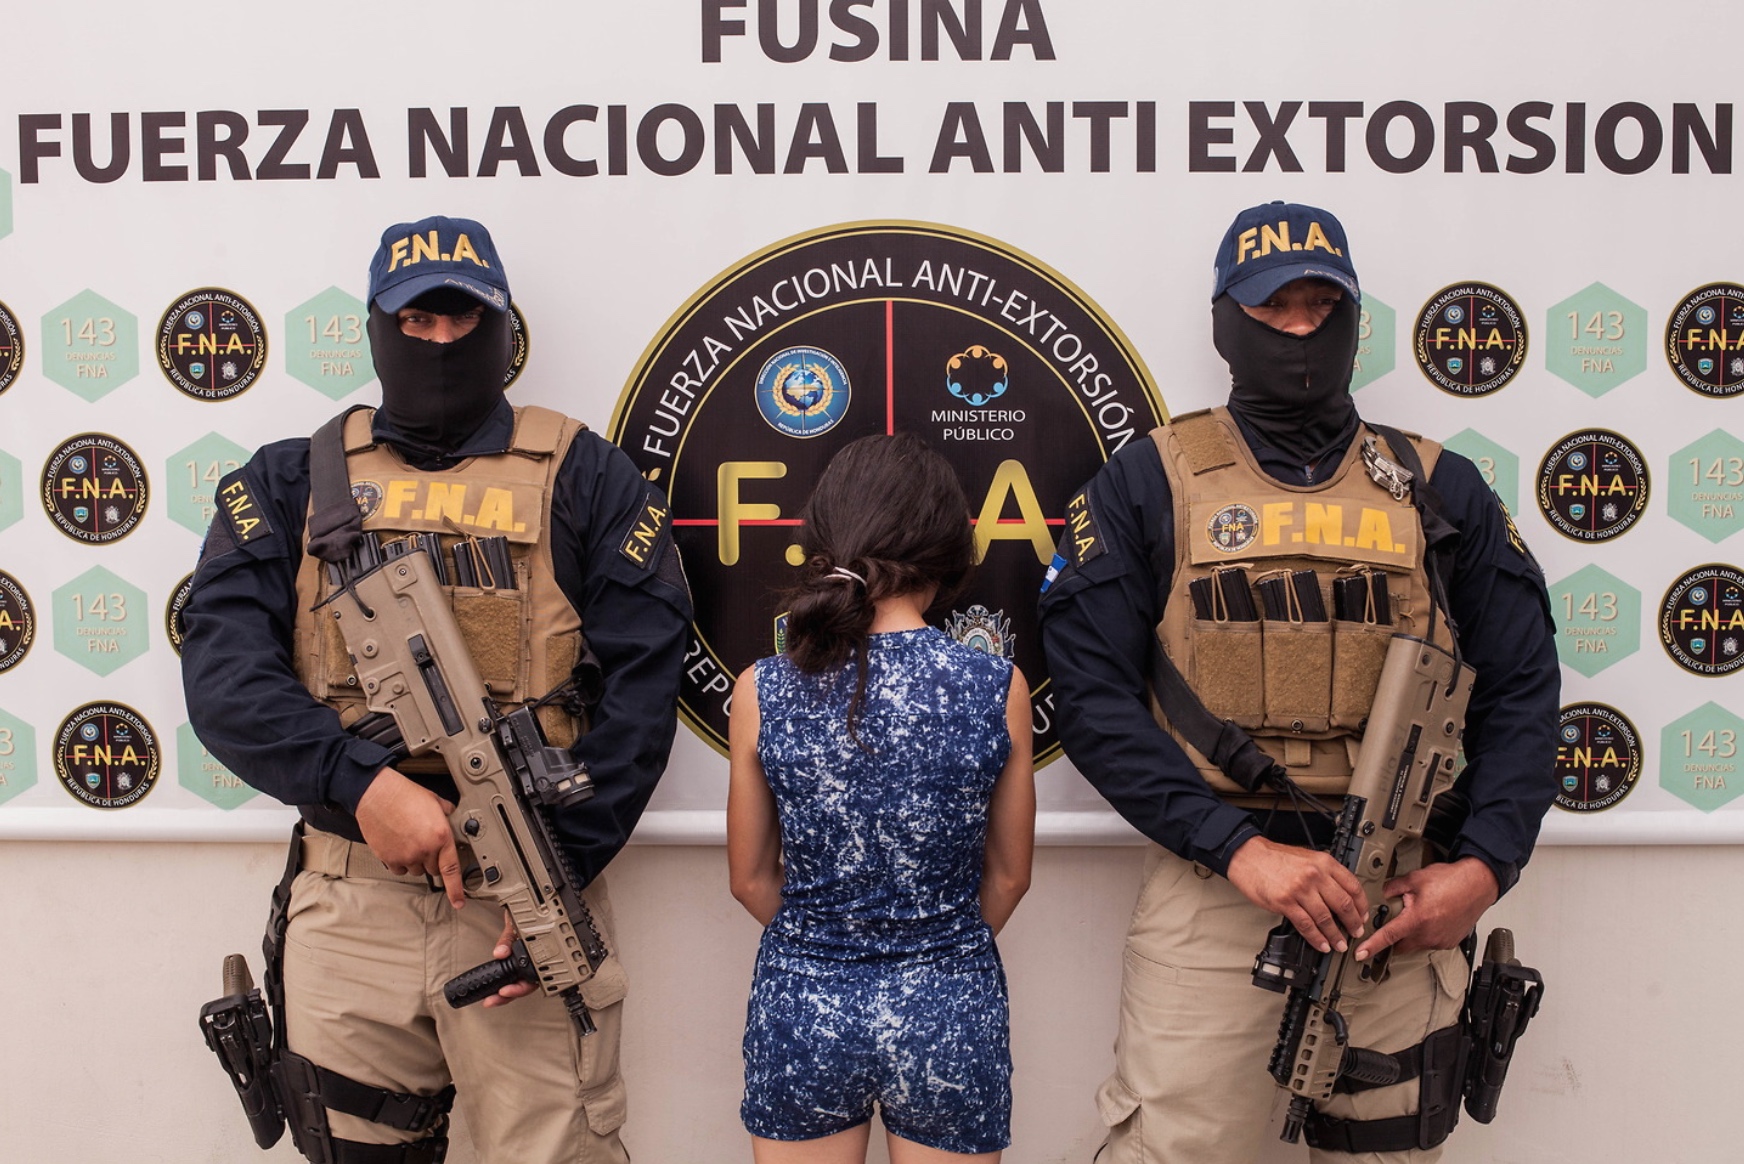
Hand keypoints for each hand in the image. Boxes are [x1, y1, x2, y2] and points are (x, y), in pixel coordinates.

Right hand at [354, 768, 464, 908]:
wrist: (376, 794)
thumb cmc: (403, 795)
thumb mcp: (434, 800)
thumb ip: (447, 813)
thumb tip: (452, 816)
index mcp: (440, 835)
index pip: (452, 869)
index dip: (457, 889)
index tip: (459, 901)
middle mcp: (424, 849)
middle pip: (434, 870)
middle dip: (433, 860)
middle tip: (425, 843)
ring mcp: (406, 856)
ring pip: (416, 870)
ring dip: (416, 861)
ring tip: (409, 840)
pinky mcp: (389, 858)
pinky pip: (399, 869)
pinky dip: (400, 862)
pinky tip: (398, 845)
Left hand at [480, 910, 536, 1008]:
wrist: (525, 904)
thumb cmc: (524, 913)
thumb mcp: (515, 924)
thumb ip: (507, 940)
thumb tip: (499, 953)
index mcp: (540, 953)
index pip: (534, 979)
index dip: (519, 989)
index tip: (505, 991)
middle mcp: (537, 960)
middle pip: (528, 986)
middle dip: (510, 995)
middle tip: (493, 999)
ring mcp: (529, 962)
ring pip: (521, 984)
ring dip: (507, 995)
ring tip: (491, 1000)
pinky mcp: (519, 960)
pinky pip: (514, 977)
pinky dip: (506, 986)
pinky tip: (496, 990)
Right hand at [1226, 836, 1366, 954]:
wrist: (1248, 856)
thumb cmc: (1275, 857)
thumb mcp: (1307, 857)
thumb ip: (1325, 873)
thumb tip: (1341, 894)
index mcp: (1323, 862)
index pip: (1353, 886)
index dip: (1362, 905)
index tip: (1363, 916)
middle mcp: (1314, 875)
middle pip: (1343, 904)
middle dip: (1353, 923)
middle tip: (1356, 932)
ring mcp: (1300, 889)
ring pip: (1326, 918)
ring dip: (1335, 935)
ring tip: (1340, 944)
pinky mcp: (1285, 902)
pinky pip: (1306, 925)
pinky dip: (1316, 938)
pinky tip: (1321, 944)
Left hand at [1354, 857, 1497, 961]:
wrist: (1478, 884)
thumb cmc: (1452, 881)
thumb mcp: (1415, 878)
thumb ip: (1394, 887)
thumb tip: (1383, 892)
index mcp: (1417, 919)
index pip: (1388, 936)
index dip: (1372, 946)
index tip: (1360, 954)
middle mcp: (1429, 934)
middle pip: (1401, 945)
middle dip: (1394, 937)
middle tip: (1398, 920)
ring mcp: (1441, 940)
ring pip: (1416, 944)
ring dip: (1412, 933)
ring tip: (1421, 912)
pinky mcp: (1450, 942)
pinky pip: (1431, 942)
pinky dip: (1427, 934)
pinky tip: (1433, 918)